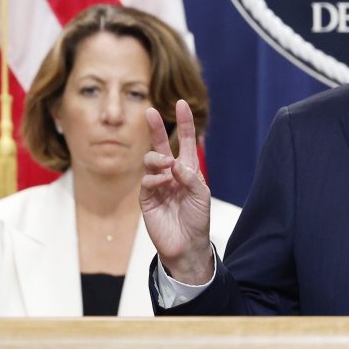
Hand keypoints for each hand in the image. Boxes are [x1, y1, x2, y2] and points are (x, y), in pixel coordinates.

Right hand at [141, 100, 213, 283]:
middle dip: (156, 128)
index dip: (185, 123)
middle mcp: (171, 173)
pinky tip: (163, 184)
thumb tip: (174, 163)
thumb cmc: (198, 219)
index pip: (187, 141)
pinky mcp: (147, 198)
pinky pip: (147, 181)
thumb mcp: (201, 196)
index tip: (182, 104)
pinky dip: (155, 179)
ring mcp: (158, 184)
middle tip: (150, 111)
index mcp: (188, 169)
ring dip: (158, 158)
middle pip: (161, 145)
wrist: (187, 244)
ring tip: (166, 165)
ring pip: (150, 160)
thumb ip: (190, 178)